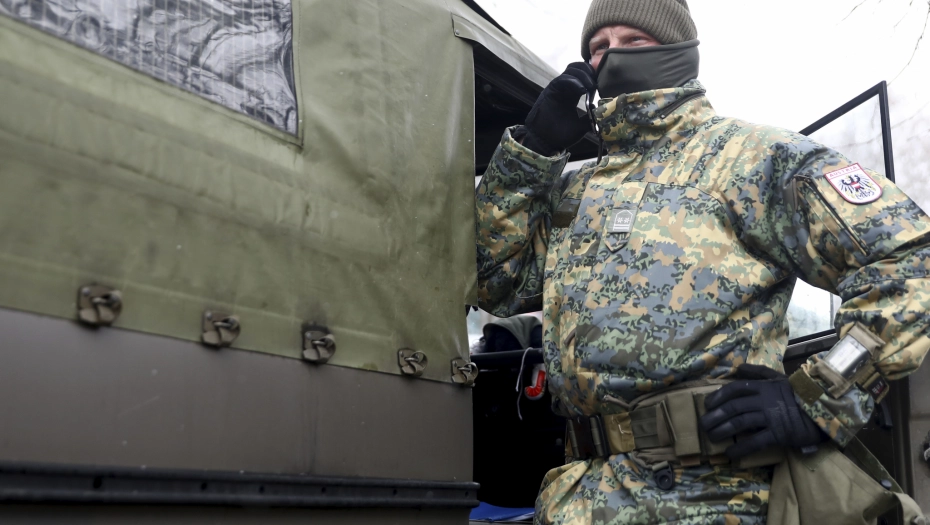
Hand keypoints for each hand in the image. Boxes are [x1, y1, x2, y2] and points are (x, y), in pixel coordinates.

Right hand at [522, 62, 595, 155]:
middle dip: (589, 72)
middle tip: (596, 84)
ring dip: (583, 75)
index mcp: (573, 94)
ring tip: (590, 86)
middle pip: (578, 68)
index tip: (603, 86)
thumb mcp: (581, 127)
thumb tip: (600, 111)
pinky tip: (582, 90)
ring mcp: (557, 88)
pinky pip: (562, 79)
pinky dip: (573, 81)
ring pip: (571, 70)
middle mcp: (565, 88)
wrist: (544, 142)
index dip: (594, 77)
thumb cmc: (560, 135)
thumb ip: (590, 118)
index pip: (584, 76)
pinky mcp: (550, 90)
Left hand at [700, 365, 825, 458]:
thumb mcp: (779, 378)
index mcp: (763, 387)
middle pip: (733, 407)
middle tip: (703, 425)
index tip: (707, 405)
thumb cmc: (799, 395)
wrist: (824, 411)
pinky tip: (730, 454)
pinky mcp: (779, 434)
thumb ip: (758, 372)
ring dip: (722, 431)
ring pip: (740, 423)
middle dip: (715, 417)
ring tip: (712, 438)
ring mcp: (772, 417)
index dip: (718, 396)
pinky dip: (740, 448)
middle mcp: (764, 400)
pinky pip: (755, 442)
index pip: (735, 389)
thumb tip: (738, 368)